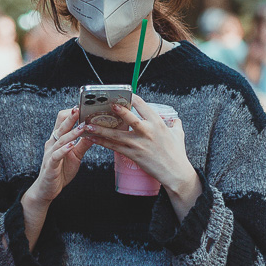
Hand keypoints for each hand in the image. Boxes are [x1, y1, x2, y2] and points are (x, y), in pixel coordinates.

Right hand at [25, 106, 92, 206]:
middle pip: (60, 126)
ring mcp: (50, 153)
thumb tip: (94, 133)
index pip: (62, 121)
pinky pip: (57, 155)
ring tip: (82, 126)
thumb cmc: (61, 171)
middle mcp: (52, 144)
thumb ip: (83, 144)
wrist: (47, 189)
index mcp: (58, 140)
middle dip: (71, 117)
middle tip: (80, 108)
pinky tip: (71, 145)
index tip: (83, 106)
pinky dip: (64, 150)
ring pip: (60, 139)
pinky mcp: (50, 165)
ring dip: (72, 133)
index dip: (71, 114)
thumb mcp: (76, 156)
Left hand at [82, 95, 199, 205]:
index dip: (132, 98)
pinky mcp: (133, 155)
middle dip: (118, 111)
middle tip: (106, 105)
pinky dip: (102, 142)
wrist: (175, 172)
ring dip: (101, 129)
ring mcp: (139, 144)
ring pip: (117, 135)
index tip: (123, 93)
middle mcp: (147, 131)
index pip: (143, 105)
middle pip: (130, 118)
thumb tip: (174, 119)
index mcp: (157, 122)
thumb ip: (174, 124)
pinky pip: (114, 147)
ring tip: (88, 125)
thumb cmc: (177, 153)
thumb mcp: (178, 134)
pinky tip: (93, 138)